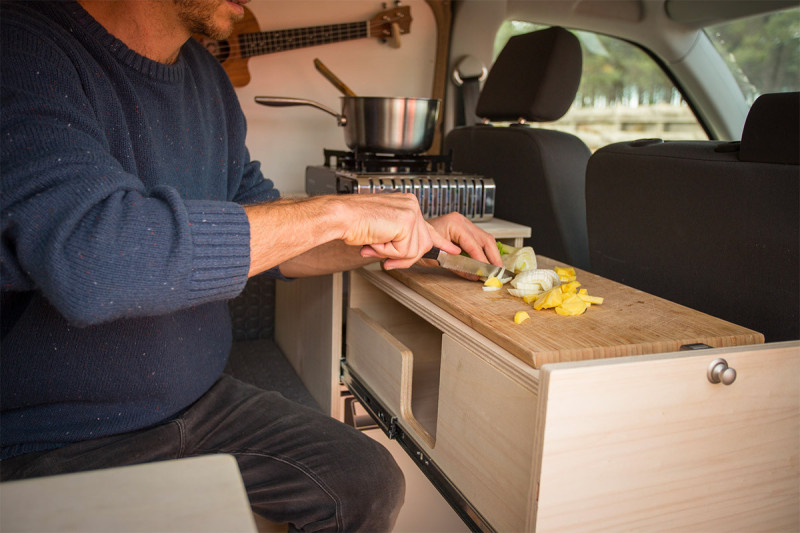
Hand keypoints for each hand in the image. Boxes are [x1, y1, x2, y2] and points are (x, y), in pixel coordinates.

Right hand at [339, 193, 460, 269]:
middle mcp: (411, 205)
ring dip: (392, 253)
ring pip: (414, 250)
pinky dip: (388, 251)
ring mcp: (411, 211)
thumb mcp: (382, 233)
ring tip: (376, 240)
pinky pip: (404, 250)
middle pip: (422, 244)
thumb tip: (409, 256)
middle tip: (381, 252)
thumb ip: (399, 241)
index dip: (440, 242)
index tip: (453, 250)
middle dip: (403, 256)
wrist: (340, 216)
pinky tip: (377, 238)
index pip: (428, 227)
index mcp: (406, 205)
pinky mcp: (408, 221)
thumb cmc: (353, 223)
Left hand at [425, 212, 503, 278]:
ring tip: (496, 268)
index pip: (474, 244)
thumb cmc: (420, 242)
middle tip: (498, 272)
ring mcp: (464, 223)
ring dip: (492, 254)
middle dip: (493, 257)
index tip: (488, 272)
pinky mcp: (464, 228)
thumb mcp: (436, 258)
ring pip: (485, 238)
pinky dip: (485, 251)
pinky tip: (488, 261)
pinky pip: (479, 239)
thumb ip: (456, 266)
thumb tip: (473, 275)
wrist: (411, 234)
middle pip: (485, 239)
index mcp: (454, 224)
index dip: (482, 260)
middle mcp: (461, 221)